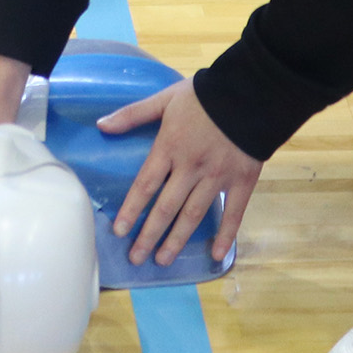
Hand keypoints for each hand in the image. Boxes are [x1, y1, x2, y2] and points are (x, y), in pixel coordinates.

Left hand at [99, 79, 260, 264]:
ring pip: (193, 215)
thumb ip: (133, 114)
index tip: (118, 232)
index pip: (145, 184)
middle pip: (166, 208)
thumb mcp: (165, 98)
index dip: (131, 210)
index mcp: (170, 147)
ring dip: (177, 240)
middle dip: (149, 235)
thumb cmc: (205, 94)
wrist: (251, 91)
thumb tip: (101, 125)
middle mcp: (191, 167)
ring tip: (163, 260)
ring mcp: (217, 177)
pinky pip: (233, 213)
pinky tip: (215, 255)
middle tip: (136, 258)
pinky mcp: (242, 181)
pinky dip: (225, 235)